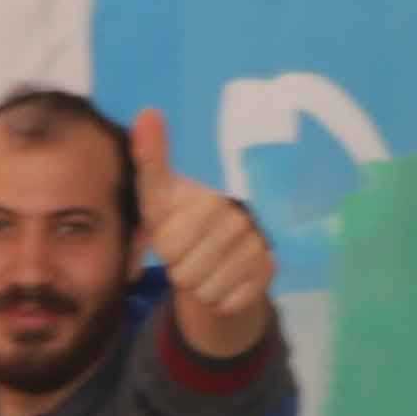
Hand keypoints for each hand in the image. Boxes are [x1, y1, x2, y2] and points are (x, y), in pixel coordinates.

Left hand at [130, 110, 275, 359]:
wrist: (221, 258)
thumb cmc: (184, 220)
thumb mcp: (160, 194)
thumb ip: (151, 159)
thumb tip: (147, 112)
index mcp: (215, 192)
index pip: (170, 241)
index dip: (165, 246)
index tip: (172, 234)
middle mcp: (243, 215)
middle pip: (186, 269)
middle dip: (179, 268)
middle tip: (189, 253)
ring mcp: (259, 244)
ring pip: (205, 290)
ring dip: (197, 286)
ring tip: (205, 266)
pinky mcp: (269, 273)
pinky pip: (226, 302)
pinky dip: (218, 300)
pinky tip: (223, 281)